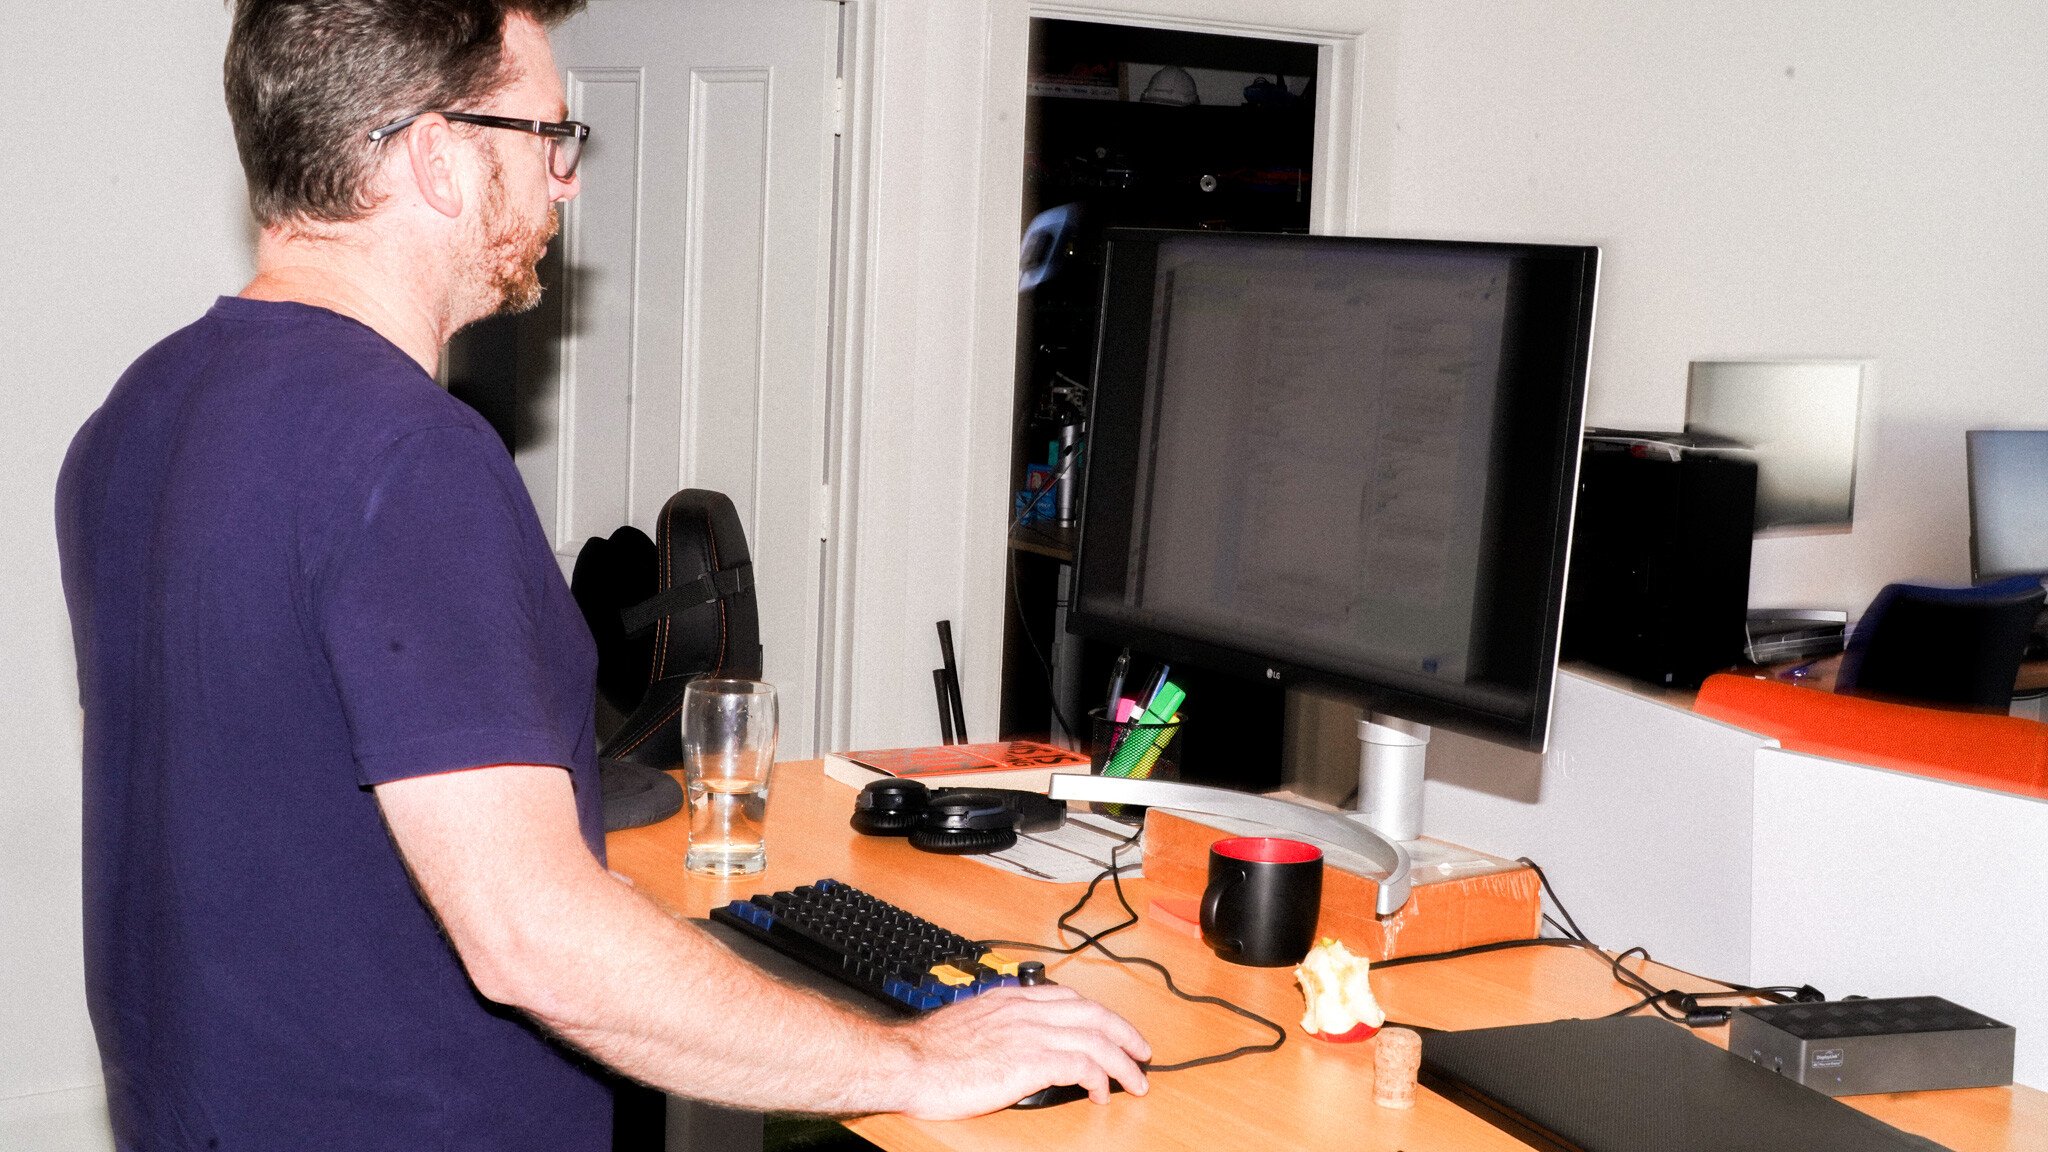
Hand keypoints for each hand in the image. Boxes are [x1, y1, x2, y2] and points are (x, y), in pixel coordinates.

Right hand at [894, 985, 1150, 1118]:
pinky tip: (1101, 1093)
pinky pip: (1080, 1065)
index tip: (1112, 1029)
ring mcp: (1030, 1033)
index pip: (1069, 999)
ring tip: (1135, 1081)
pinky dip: (1099, 1078)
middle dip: (1124, 1032)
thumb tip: (1010, 1044)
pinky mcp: (1030, 1060)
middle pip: (1093, 1013)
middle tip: (1142, 1052)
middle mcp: (1025, 1010)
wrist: (907, 1062)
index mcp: (1011, 1000)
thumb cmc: (928, 1053)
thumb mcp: (969, 1026)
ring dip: (1122, 1061)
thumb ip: (997, 1028)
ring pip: (1095, 1038)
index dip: (1099, 1015)